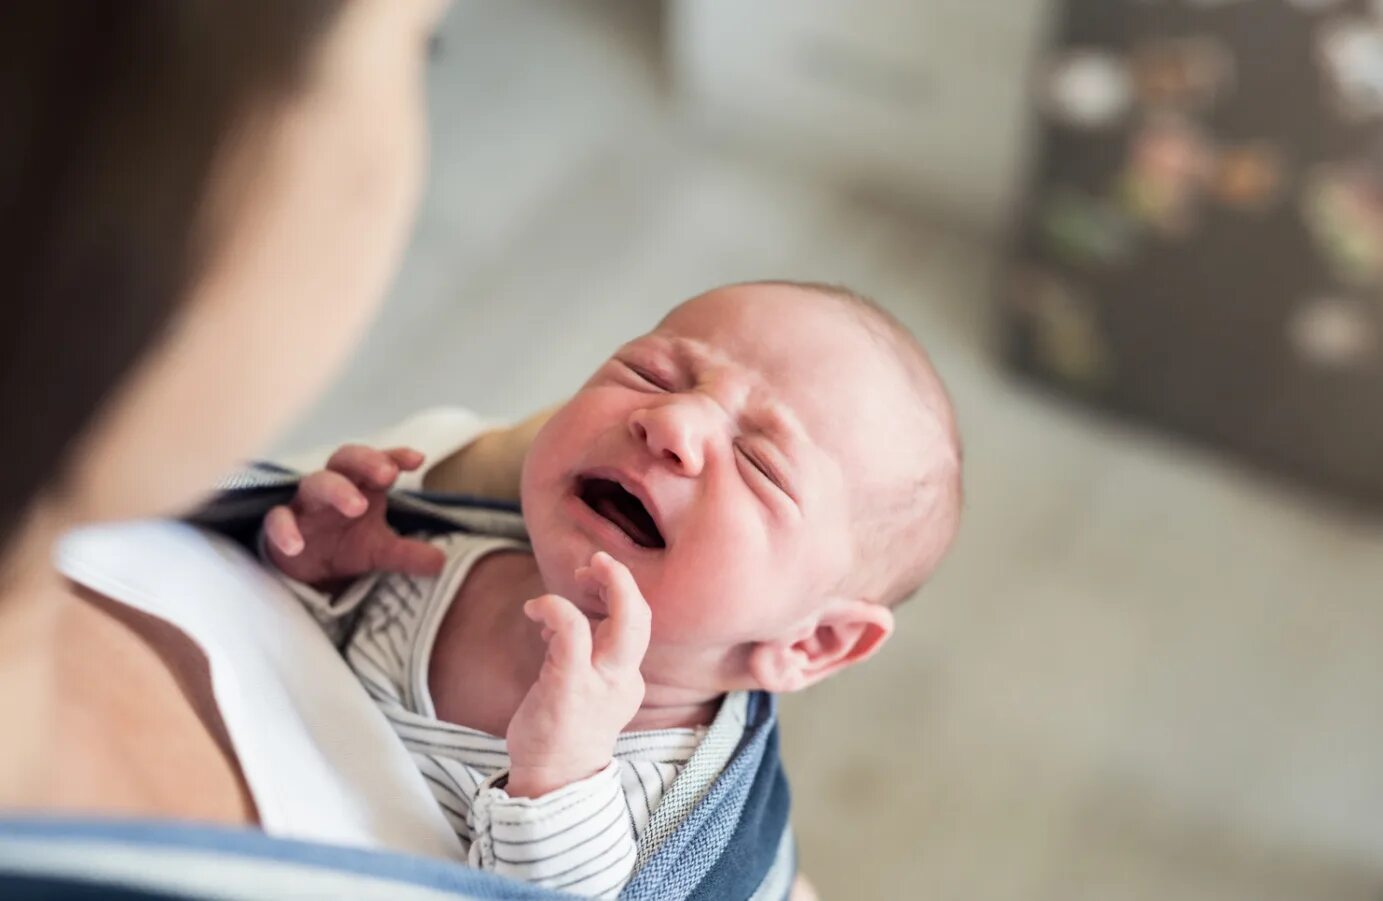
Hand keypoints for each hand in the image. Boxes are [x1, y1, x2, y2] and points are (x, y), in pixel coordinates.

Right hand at [264, 444, 445, 586]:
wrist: (306, 570)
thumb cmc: (345, 545)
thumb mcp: (381, 552)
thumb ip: (409, 554)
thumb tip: (442, 563)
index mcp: (361, 486)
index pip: (379, 462)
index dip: (395, 456)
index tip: (417, 460)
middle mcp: (333, 487)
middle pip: (345, 459)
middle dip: (366, 462)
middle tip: (388, 474)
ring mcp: (305, 505)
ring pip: (314, 483)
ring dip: (336, 490)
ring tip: (358, 506)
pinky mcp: (279, 526)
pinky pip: (277, 519)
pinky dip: (284, 530)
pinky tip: (296, 545)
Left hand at [505, 552, 650, 797]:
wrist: (551, 782)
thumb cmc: (561, 732)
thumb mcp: (581, 688)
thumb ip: (579, 652)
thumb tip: (560, 617)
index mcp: (626, 678)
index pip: (636, 624)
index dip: (617, 593)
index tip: (590, 583)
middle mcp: (622, 679)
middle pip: (642, 618)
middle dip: (624, 580)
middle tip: (599, 560)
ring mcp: (600, 684)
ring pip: (623, 621)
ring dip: (604, 583)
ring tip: (576, 576)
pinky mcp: (570, 687)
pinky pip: (573, 632)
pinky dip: (555, 607)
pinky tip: (534, 609)